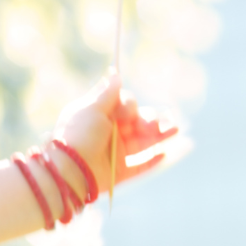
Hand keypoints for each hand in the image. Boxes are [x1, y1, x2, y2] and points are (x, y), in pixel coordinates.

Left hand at [55, 71, 179, 190]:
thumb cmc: (79, 135)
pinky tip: (164, 153)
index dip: (129, 105)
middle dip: (149, 120)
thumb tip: (115, 73)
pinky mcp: (121, 172)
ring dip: (160, 135)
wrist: (71, 169)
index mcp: (100, 117)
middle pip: (138, 122)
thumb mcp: (91, 108)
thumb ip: (107, 93)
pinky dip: (153, 160)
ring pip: (144, 142)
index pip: (123, 105)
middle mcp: (109, 134)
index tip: (126, 111)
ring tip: (175, 130)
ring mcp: (116, 154)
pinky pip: (141, 166)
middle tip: (151, 124)